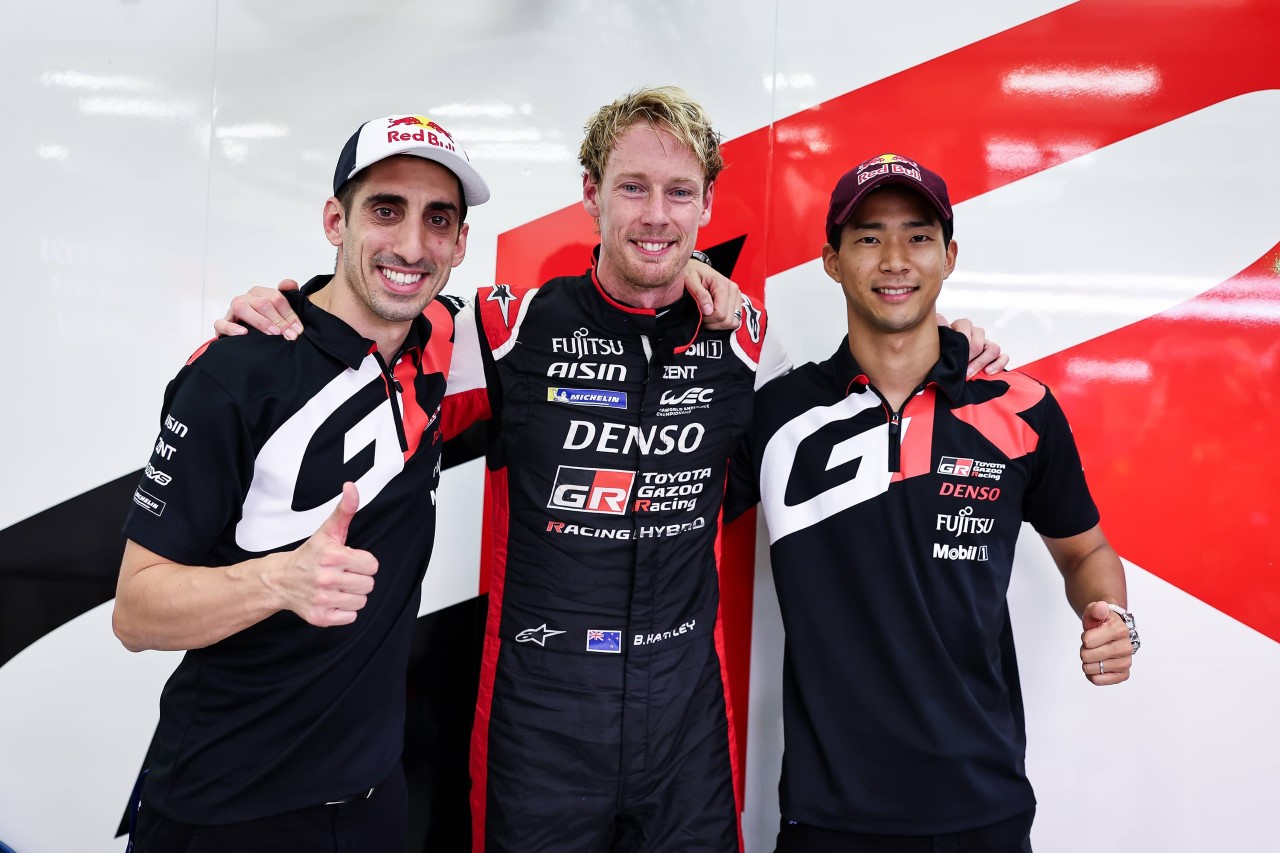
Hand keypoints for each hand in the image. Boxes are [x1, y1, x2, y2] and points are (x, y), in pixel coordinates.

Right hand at [214, 279, 304, 339]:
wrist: (252, 334)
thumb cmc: (269, 321)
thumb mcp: (282, 308)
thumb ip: (289, 293)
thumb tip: (289, 283)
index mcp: (260, 293)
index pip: (276, 298)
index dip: (289, 314)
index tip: (298, 329)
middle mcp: (246, 299)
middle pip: (262, 303)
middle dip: (279, 320)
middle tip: (290, 335)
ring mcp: (232, 310)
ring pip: (242, 308)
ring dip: (260, 321)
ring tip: (273, 333)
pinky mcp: (222, 324)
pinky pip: (221, 323)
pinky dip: (231, 328)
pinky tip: (244, 333)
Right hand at [266, 482, 377, 626]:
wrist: (280, 580)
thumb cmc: (310, 555)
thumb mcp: (328, 530)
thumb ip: (345, 509)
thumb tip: (352, 487)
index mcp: (333, 556)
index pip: (372, 565)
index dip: (363, 562)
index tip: (349, 561)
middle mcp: (326, 579)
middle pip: (368, 585)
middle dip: (359, 579)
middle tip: (343, 574)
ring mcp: (322, 599)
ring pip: (361, 602)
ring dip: (352, 595)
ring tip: (338, 587)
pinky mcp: (320, 617)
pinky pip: (351, 617)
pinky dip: (345, 611)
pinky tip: (333, 599)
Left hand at [684, 258, 742, 330]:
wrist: (695, 268)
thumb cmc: (691, 273)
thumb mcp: (690, 280)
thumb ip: (699, 294)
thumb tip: (708, 311)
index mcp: (723, 284)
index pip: (720, 313)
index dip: (708, 319)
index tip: (698, 314)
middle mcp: (734, 290)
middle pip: (728, 320)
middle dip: (712, 323)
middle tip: (701, 316)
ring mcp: (737, 296)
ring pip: (734, 323)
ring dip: (719, 325)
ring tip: (708, 317)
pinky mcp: (737, 302)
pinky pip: (736, 320)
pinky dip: (724, 323)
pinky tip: (714, 317)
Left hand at [938, 314, 1008, 377]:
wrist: (945, 366)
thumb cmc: (940, 351)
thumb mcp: (938, 339)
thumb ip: (940, 328)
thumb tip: (941, 321)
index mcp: (961, 326)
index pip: (964, 325)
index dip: (961, 339)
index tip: (954, 354)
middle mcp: (975, 333)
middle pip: (979, 340)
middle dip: (969, 356)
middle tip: (959, 368)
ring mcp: (986, 344)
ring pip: (993, 348)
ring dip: (981, 362)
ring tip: (969, 374)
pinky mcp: (994, 357)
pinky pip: (1003, 357)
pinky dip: (998, 364)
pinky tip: (987, 372)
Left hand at [1079, 601, 1133, 685]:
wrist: (1112, 632)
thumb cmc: (1101, 623)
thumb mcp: (1095, 612)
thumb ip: (1095, 609)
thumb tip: (1101, 606)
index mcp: (1120, 630)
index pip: (1087, 641)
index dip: (1085, 638)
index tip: (1092, 634)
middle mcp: (1126, 647)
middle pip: (1088, 656)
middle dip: (1084, 650)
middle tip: (1092, 646)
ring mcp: (1126, 662)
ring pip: (1092, 669)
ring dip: (1087, 663)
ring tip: (1096, 654)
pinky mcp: (1123, 674)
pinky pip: (1099, 680)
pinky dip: (1092, 675)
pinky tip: (1096, 667)